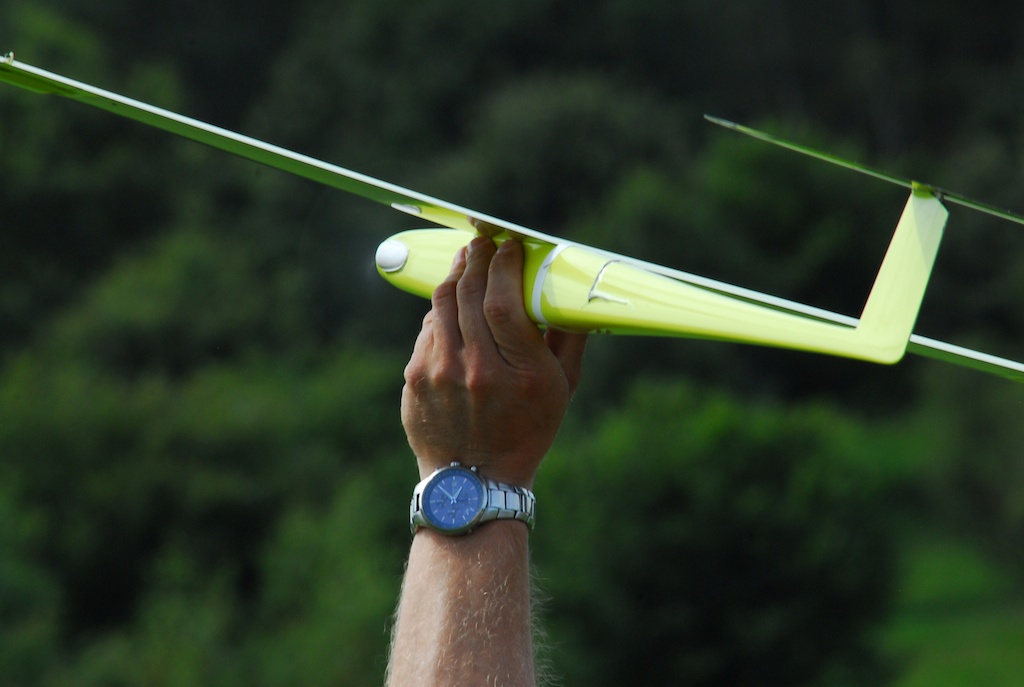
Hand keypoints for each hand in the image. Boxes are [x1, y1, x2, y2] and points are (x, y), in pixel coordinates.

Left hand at [401, 235, 586, 487]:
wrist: (475, 482)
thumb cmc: (526, 431)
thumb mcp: (561, 391)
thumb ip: (567, 339)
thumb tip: (569, 290)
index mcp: (520, 374)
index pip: (504, 300)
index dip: (504, 265)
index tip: (508, 245)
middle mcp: (476, 372)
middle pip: (468, 294)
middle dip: (477, 258)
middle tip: (483, 241)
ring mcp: (439, 376)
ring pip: (442, 305)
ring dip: (455, 275)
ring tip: (467, 260)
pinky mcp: (415, 381)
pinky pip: (428, 330)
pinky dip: (442, 310)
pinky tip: (453, 303)